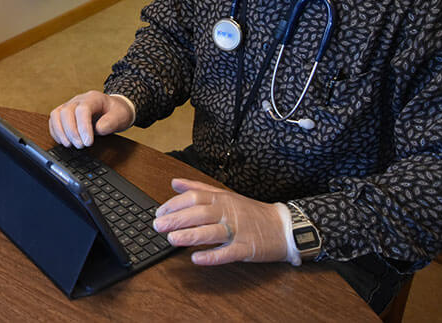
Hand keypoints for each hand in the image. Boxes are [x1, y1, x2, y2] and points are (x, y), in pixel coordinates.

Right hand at [48, 91, 133, 147]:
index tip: (88, 142)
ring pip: (56, 115)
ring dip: (61, 132)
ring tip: (70, 145)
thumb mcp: (121, 116)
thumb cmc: (117, 112)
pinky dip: (56, 132)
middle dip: (71, 132)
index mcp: (93, 98)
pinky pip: (53, 121)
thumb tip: (99, 129)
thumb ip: (112, 122)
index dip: (83, 127)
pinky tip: (64, 142)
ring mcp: (69, 106)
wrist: (113, 109)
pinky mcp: (64, 114)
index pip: (82, 110)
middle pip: (66, 112)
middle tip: (81, 145)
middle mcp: (78, 100)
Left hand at [153, 178, 287, 264]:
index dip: (174, 204)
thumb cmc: (251, 211)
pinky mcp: (247, 248)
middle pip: (199, 214)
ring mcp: (238, 230)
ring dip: (190, 236)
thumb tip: (175, 183)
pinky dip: (212, 256)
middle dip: (176, 219)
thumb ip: (199, 188)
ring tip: (172, 240)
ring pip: (211, 232)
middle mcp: (228, 212)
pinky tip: (196, 259)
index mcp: (222, 199)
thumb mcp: (225, 195)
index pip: (194, 197)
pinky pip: (228, 252)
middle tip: (158, 226)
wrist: (284, 226)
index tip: (159, 212)